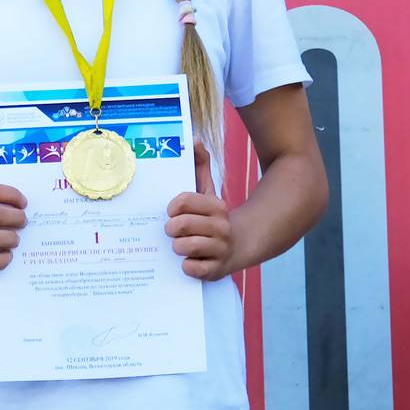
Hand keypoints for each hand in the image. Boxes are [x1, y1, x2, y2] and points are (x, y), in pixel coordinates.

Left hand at [166, 142, 234, 280]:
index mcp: (217, 205)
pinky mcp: (217, 270)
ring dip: (176, 247)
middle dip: (170, 229)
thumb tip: (194, 139)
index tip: (171, 212)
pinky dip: (187, 266)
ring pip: (184, 247)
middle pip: (180, 226)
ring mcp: (220, 249)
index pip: (183, 201)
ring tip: (180, 246)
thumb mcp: (207, 191)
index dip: (172, 207)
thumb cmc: (213, 217)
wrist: (239, 244)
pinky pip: (192, 269)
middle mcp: (221, 227)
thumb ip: (200, 165)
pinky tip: (190, 261)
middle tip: (172, 231)